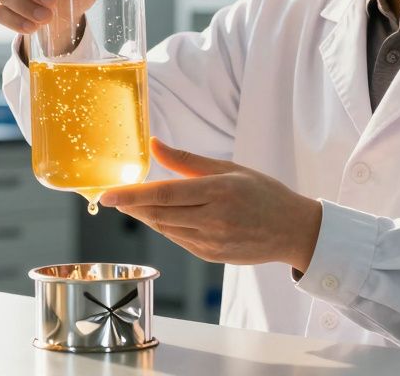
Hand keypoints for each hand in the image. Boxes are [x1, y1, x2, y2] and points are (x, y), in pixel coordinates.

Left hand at [99, 139, 323, 271]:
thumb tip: (154, 145)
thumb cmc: (263, 193)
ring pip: (164, 228)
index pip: (163, 194)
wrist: (293, 231)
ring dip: (145, 216)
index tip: (106, 195)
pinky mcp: (210, 255)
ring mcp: (211, 241)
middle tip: (111, 197)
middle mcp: (213, 219)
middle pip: (158, 213)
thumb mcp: (229, 168)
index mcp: (218, 191)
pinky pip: (177, 239)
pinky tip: (159, 216)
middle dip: (131, 206)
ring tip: (131, 204)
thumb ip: (187, 160)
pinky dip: (164, 227)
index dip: (130, 195)